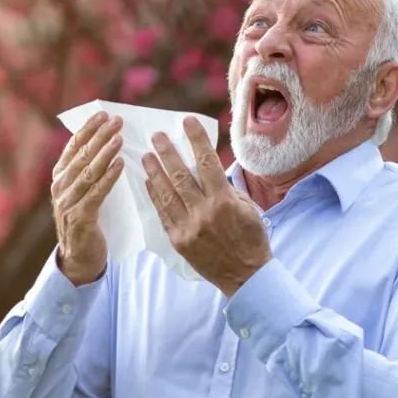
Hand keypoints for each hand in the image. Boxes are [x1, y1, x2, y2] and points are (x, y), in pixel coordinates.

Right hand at [50, 111, 124, 285]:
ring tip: (119, 138)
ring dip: (105, 153)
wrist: (79, 258)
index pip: (73, 147)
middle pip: (81, 156)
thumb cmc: (87, 220)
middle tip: (117, 120)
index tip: (103, 114)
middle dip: (99, 136)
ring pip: (88, 172)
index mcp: (60, 177)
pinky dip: (109, 177)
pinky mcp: (79, 217)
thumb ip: (90, 171)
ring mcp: (67, 203)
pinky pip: (96, 193)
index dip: (88, 129)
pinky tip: (120, 165)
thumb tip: (109, 142)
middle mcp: (60, 187)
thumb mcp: (84, 192)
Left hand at [142, 117, 270, 296]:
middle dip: (168, 152)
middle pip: (180, 175)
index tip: (187, 122)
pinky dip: (154, 196)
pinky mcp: (178, 240)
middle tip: (157, 136)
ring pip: (166, 193)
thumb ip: (227, 188)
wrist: (246, 276)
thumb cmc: (251, 239)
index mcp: (224, 201)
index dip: (196, 139)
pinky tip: (147, 182)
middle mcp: (204, 212)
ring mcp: (188, 227)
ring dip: (154, 172)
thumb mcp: (248, 208)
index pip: (207, 162)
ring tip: (146, 155)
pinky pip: (163, 213)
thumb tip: (208, 170)